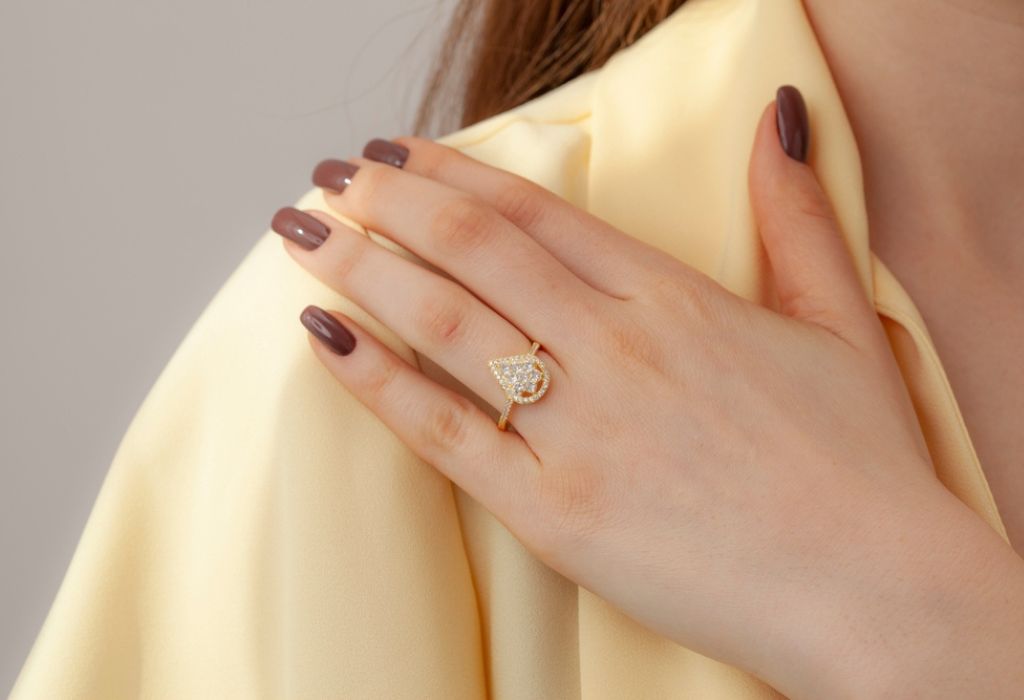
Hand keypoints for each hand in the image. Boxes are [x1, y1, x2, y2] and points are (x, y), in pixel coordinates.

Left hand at [271, 87, 1023, 697]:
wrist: (874, 589)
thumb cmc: (859, 464)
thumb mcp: (841, 322)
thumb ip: (798, 217)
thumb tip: (782, 121)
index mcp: (673, 300)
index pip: (537, 214)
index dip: (458, 175)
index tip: (402, 155)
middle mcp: (616, 348)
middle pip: (475, 251)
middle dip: (392, 204)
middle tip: (334, 179)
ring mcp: (580, 429)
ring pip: (446, 325)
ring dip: (366, 269)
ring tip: (307, 235)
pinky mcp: (555, 511)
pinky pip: (445, 434)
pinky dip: (378, 382)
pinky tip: (326, 337)